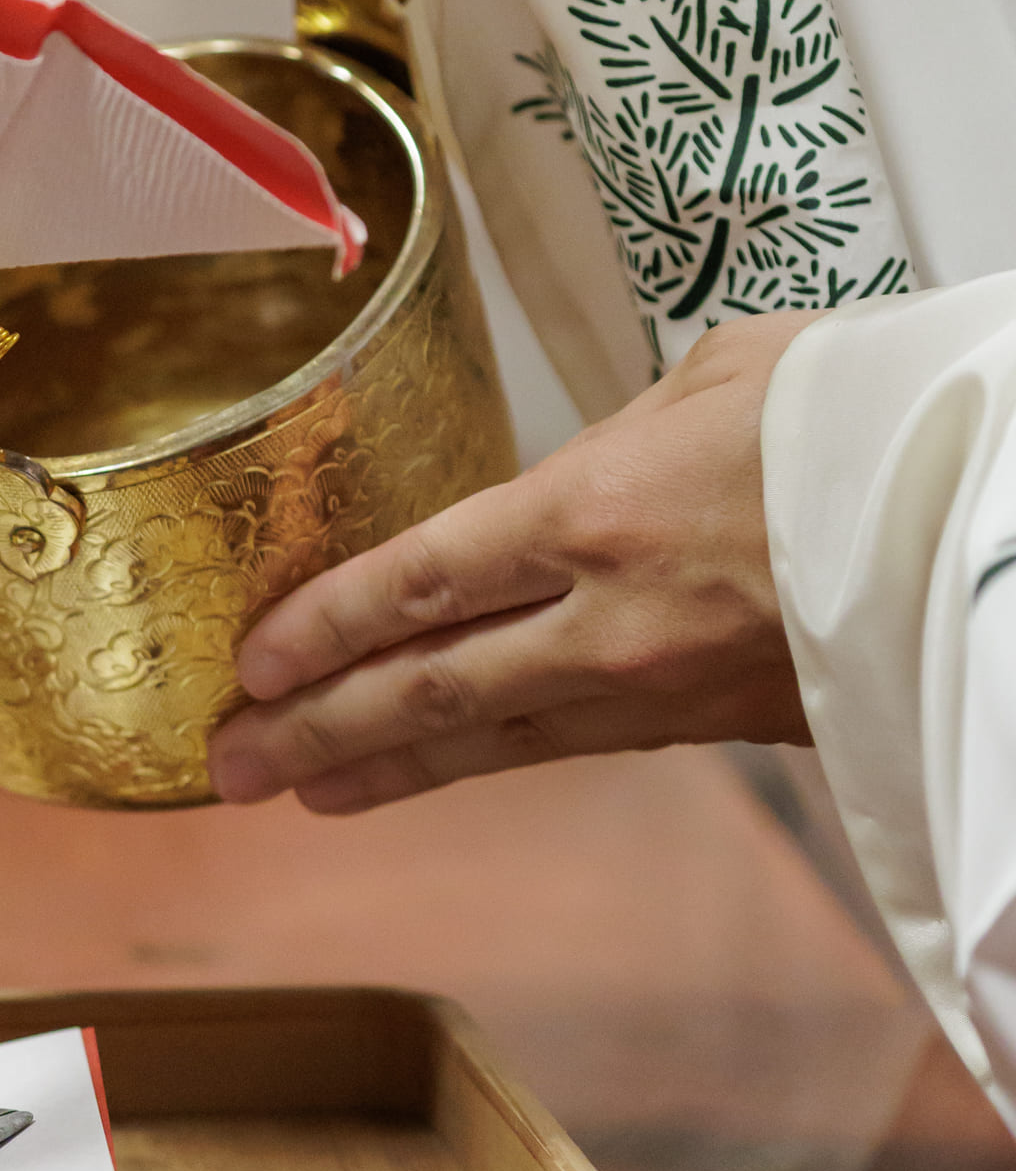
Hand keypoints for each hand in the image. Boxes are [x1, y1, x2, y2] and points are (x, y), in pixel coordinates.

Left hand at [209, 317, 813, 815]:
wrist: (995, 522)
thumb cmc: (869, 418)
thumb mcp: (724, 379)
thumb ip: (622, 436)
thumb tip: (581, 471)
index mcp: (599, 513)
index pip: (418, 584)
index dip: (323, 632)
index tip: (251, 667)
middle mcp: (612, 620)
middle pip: (431, 691)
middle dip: (318, 732)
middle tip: (230, 768)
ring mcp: (665, 688)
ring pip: (494, 741)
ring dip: (387, 768)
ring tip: (303, 791)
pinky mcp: (721, 728)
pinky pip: (576, 746)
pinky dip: (492, 761)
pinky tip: (444, 772)